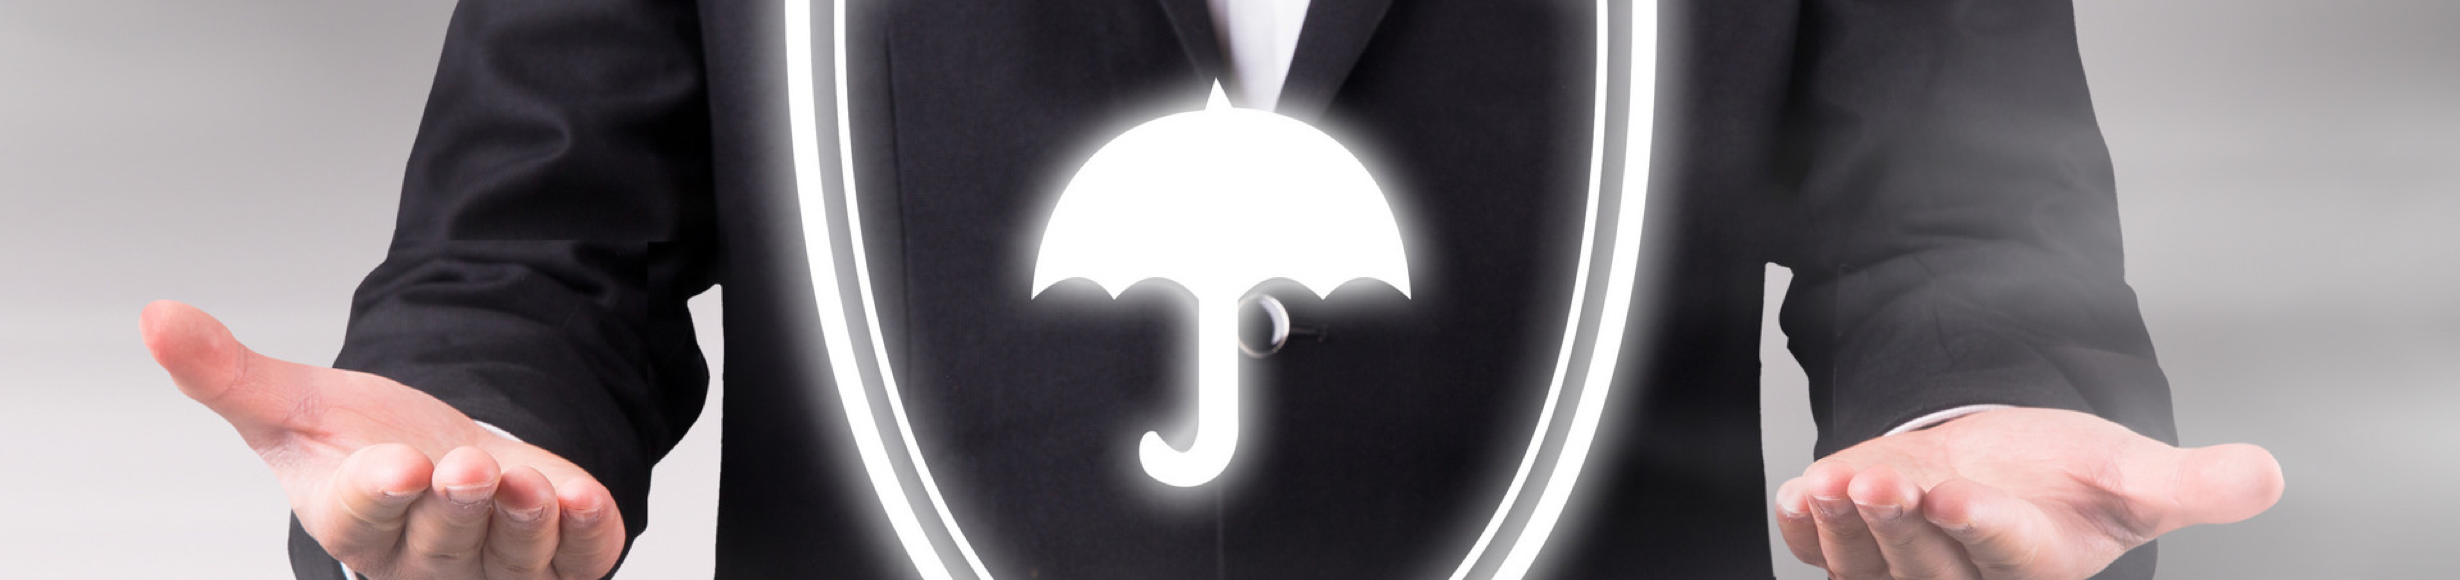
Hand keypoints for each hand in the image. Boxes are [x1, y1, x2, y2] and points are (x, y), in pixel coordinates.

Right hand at [142, 301, 624, 579]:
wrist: (446, 453)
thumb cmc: (364, 440)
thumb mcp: (294, 402)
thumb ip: (228, 373)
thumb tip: (157, 316)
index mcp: (352, 522)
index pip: (360, 522)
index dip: (379, 496)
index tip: (396, 464)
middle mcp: (421, 558)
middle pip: (437, 548)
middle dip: (453, 508)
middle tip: (464, 466)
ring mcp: (491, 565)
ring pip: (508, 561)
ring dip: (520, 523)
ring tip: (524, 483)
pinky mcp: (554, 557)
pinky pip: (575, 562)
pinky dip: (584, 535)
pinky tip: (586, 501)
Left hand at [1773, 407, 2282, 579]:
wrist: (2005, 469)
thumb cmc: (2070, 480)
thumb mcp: (2136, 475)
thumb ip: (2195, 485)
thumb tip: (2266, 475)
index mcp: (2034, 564)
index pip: (2004, 551)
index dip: (1976, 525)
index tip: (1951, 493)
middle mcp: (1963, 575)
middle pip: (1924, 562)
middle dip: (1899, 523)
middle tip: (1880, 479)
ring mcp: (1902, 564)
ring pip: (1866, 562)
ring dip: (1845, 526)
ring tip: (1836, 481)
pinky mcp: (1857, 546)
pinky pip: (1819, 548)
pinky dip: (1805, 526)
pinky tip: (1801, 495)